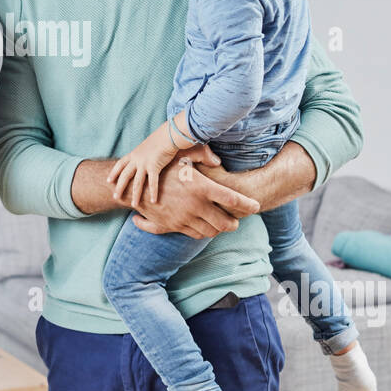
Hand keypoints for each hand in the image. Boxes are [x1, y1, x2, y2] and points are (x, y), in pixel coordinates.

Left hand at [106, 126, 179, 207]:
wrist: (167, 135)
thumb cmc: (160, 139)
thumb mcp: (146, 146)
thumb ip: (142, 154)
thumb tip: (142, 158)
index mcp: (133, 154)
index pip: (119, 164)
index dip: (113, 173)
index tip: (108, 181)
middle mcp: (136, 160)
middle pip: (125, 176)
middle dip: (119, 187)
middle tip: (115, 197)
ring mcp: (144, 164)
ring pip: (137, 182)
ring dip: (135, 194)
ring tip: (133, 204)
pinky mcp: (154, 167)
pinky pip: (152, 183)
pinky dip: (153, 192)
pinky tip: (153, 201)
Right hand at [128, 146, 261, 238]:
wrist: (134, 188)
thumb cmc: (161, 168)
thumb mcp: (181, 157)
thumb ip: (202, 156)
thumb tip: (218, 162)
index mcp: (201, 188)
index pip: (233, 200)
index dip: (248, 205)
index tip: (255, 206)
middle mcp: (195, 206)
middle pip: (225, 222)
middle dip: (234, 223)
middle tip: (237, 220)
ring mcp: (184, 219)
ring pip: (211, 231)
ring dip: (219, 229)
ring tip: (222, 222)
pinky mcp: (174, 227)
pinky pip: (195, 234)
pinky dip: (204, 232)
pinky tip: (205, 225)